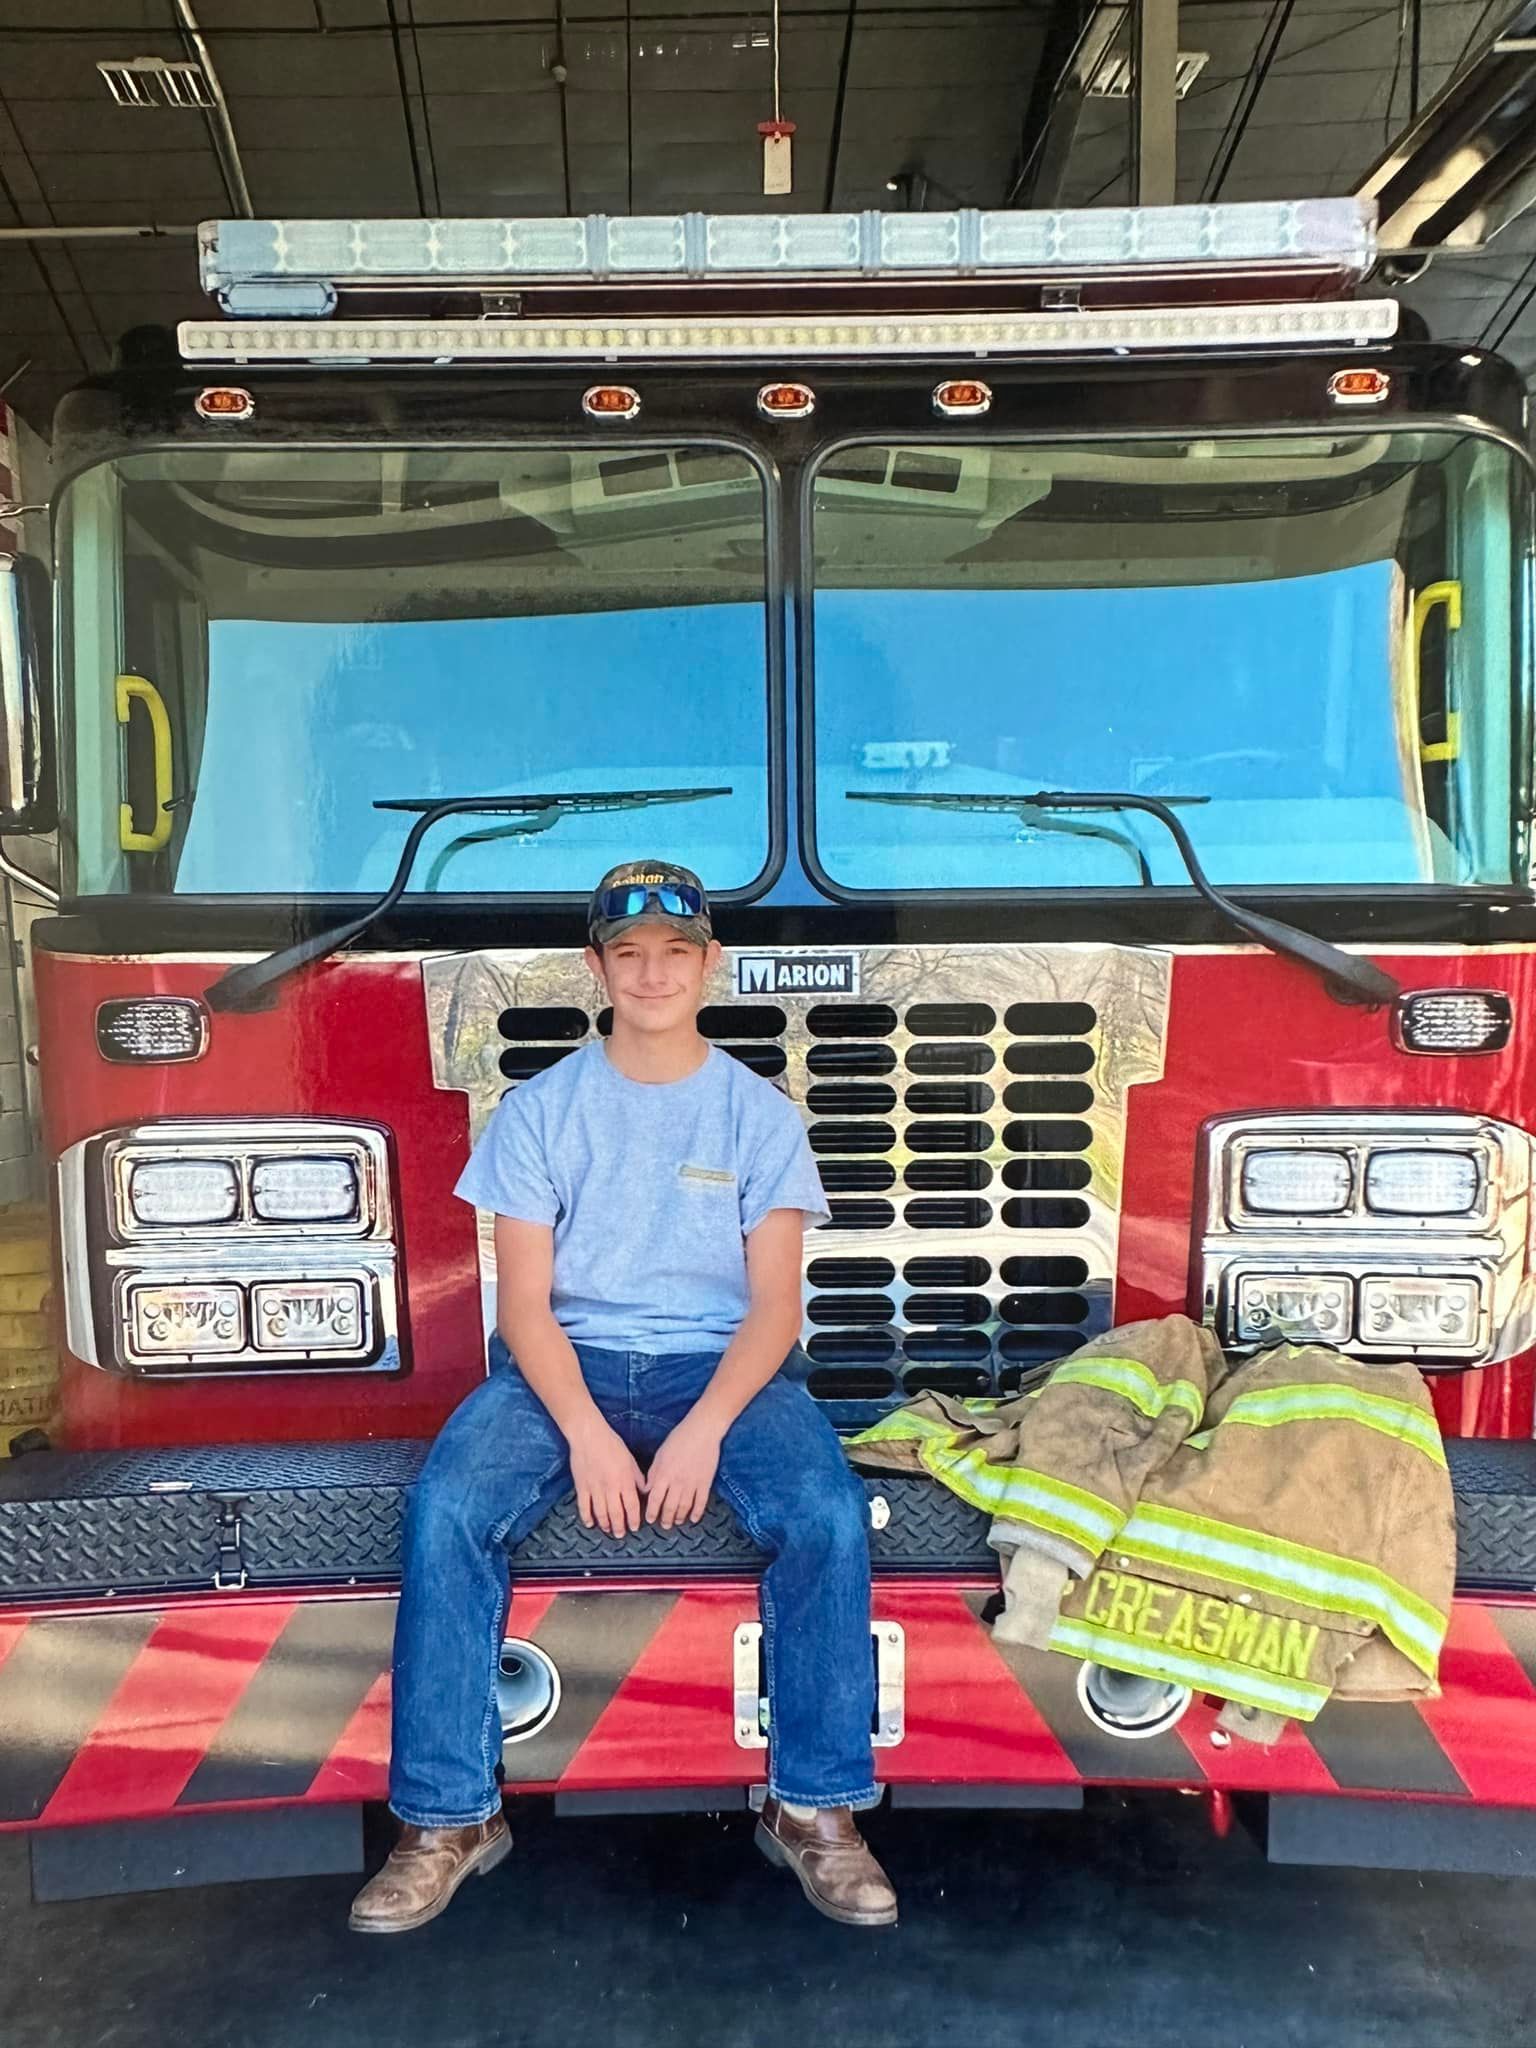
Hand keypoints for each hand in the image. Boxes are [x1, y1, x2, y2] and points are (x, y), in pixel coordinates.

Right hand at [568, 1417, 646, 1538]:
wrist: (589, 1436)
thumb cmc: (612, 1445)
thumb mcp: (630, 1460)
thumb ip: (638, 1478)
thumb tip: (645, 1492)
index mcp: (625, 1481)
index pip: (632, 1506)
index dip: (634, 1519)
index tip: (634, 1527)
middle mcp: (611, 1488)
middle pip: (616, 1513)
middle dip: (619, 1527)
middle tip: (621, 1534)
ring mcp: (595, 1488)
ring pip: (600, 1513)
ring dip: (605, 1524)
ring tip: (608, 1530)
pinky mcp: (582, 1487)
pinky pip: (584, 1506)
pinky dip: (587, 1517)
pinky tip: (590, 1523)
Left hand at [644, 1415, 722, 1528]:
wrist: (702, 1431)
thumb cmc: (679, 1439)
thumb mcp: (660, 1454)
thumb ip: (653, 1474)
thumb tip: (647, 1490)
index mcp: (664, 1474)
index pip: (655, 1499)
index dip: (651, 1512)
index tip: (649, 1519)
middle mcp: (677, 1482)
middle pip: (669, 1506)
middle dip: (665, 1519)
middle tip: (664, 1525)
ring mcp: (692, 1483)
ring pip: (684, 1507)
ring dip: (679, 1517)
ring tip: (677, 1522)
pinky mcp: (706, 1482)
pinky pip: (701, 1502)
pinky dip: (697, 1512)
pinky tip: (694, 1519)